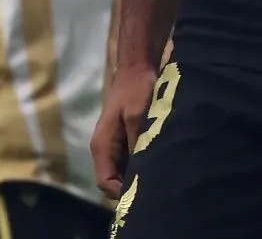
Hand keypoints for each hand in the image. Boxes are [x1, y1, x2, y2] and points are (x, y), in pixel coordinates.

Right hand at [92, 62, 156, 198]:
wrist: (137, 67)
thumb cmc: (136, 89)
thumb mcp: (137, 116)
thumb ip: (136, 144)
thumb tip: (140, 172)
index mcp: (102, 145)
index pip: (105, 183)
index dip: (122, 193)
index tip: (143, 195)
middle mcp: (105, 149)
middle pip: (113, 181)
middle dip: (131, 188)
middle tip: (156, 190)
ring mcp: (114, 145)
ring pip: (122, 172)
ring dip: (137, 177)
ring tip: (159, 181)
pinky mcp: (125, 140)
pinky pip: (130, 161)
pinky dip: (141, 166)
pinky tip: (158, 166)